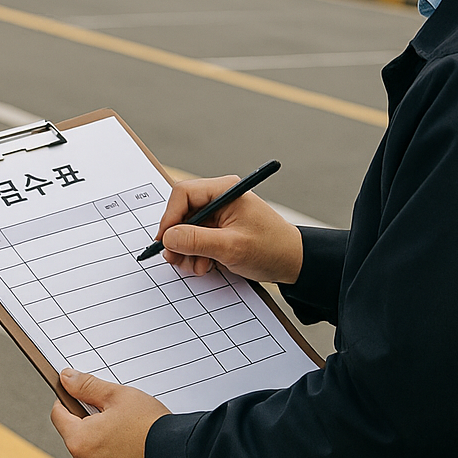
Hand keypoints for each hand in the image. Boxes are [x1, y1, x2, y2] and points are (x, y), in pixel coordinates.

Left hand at [49, 369, 168, 457]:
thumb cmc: (151, 427)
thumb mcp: (118, 395)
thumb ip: (87, 386)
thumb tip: (65, 378)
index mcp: (79, 441)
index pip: (58, 415)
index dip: (68, 401)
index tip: (79, 396)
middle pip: (77, 438)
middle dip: (91, 427)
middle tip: (117, 417)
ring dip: (104, 447)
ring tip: (130, 437)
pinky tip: (136, 454)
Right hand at [155, 176, 303, 283]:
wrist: (293, 263)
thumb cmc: (271, 249)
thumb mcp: (231, 246)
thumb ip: (197, 240)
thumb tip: (168, 238)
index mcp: (225, 190)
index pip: (183, 194)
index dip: (170, 217)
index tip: (165, 240)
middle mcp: (220, 198)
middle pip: (182, 212)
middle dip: (177, 238)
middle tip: (174, 259)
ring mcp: (219, 214)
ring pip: (187, 228)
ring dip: (186, 250)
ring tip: (196, 266)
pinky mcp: (219, 228)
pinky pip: (197, 238)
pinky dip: (195, 253)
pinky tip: (204, 265)